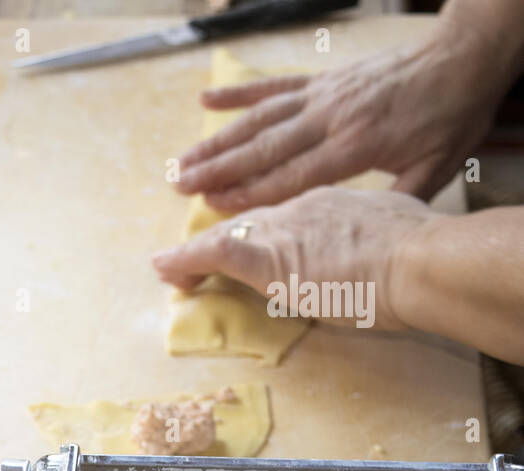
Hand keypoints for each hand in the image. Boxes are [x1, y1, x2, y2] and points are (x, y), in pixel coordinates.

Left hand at [152, 187, 438, 331]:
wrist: (422, 260)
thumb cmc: (424, 251)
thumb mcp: (401, 226)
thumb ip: (378, 235)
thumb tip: (381, 247)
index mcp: (330, 199)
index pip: (283, 214)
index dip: (258, 231)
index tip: (244, 241)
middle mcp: (299, 208)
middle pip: (247, 221)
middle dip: (216, 238)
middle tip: (185, 257)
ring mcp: (282, 231)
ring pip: (226, 235)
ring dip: (191, 253)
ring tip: (166, 267)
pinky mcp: (269, 259)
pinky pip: (218, 253)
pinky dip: (185, 259)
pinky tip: (163, 266)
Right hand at [174, 24, 513, 212]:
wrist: (463, 58)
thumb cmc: (452, 117)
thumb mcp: (435, 169)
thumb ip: (395, 200)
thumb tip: (365, 238)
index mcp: (354, 146)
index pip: (290, 176)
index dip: (250, 193)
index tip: (214, 208)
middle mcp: (330, 119)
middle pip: (263, 148)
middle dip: (218, 170)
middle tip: (181, 187)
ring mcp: (323, 95)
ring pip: (260, 120)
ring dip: (218, 140)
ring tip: (184, 161)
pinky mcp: (324, 79)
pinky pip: (274, 86)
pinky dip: (238, 94)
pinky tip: (206, 99)